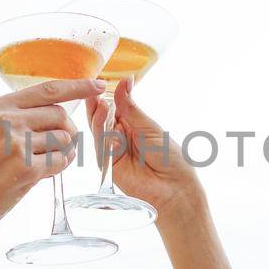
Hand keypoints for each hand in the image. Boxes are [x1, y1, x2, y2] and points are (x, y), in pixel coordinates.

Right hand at [0, 78, 104, 236]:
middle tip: (55, 148)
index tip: (98, 84)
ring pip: (64, 138)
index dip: (77, 86)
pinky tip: (43, 173)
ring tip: (43, 163)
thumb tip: (60, 111)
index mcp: (0, 106)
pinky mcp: (26, 168)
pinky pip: (61, 161)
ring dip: (63, 152)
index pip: (48, 89)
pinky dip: (59, 167)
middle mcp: (8, 120)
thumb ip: (19, 116)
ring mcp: (17, 144)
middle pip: (60, 115)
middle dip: (66, 131)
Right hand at [85, 77, 200, 217]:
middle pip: (101, 119)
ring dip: (99, 119)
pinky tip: (109, 131)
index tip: (99, 82)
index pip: (112, 107)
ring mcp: (112, 151)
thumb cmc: (169, 157)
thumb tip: (125, 81)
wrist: (174, 187)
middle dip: (97, 106)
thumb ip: (131, 107)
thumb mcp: (149, 127)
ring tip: (102, 106)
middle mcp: (119, 136)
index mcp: (131, 124)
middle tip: (95, 94)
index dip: (105, 95)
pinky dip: (104, 138)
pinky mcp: (108, 166)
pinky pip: (101, 148)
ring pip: (98, 132)